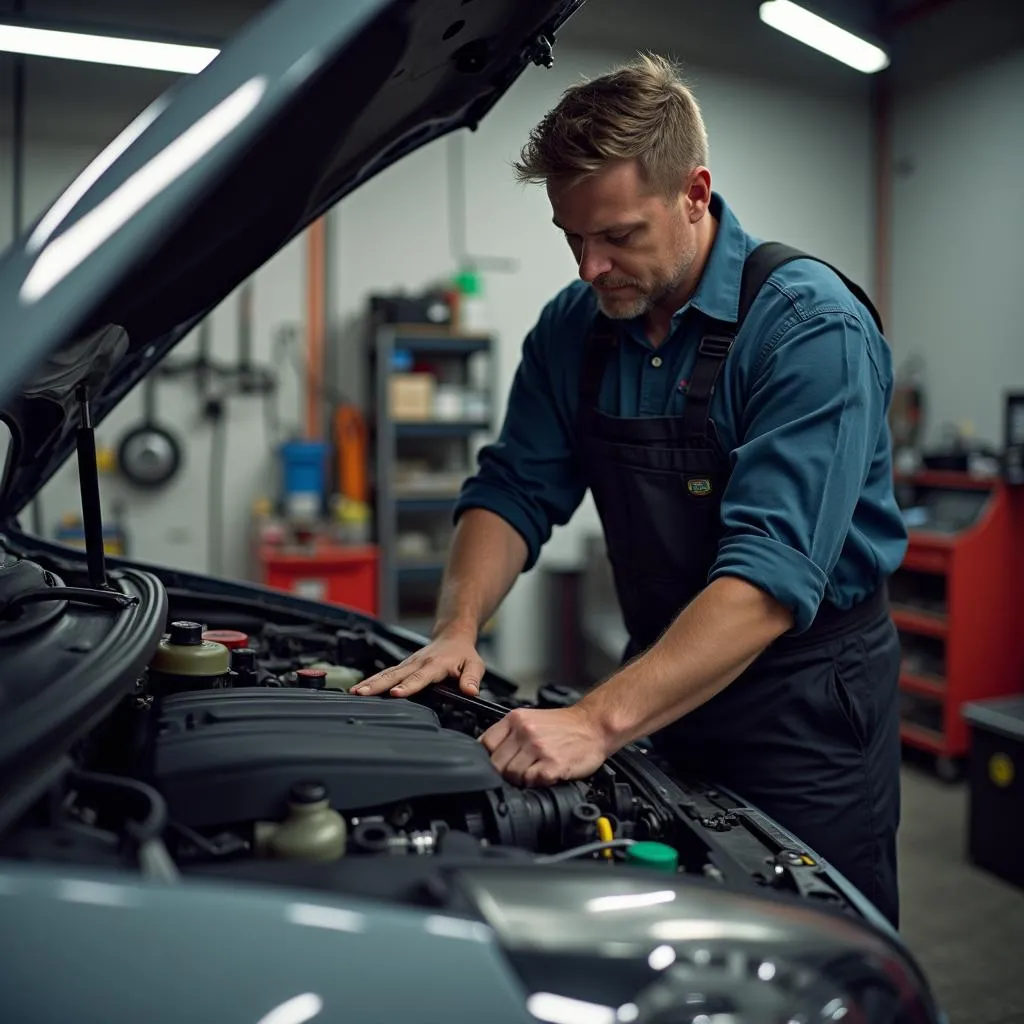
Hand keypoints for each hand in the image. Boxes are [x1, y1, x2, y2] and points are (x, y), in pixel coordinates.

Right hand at [351, 627, 484, 698]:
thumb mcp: (475, 665)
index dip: (408, 686)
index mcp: (435, 664)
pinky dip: (371, 681)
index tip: (396, 693)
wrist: (452, 636)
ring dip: (370, 683)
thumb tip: (471, 691)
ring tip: (354, 692)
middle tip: (362, 693)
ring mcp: (408, 664)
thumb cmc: (463, 654)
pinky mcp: (402, 666)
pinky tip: (358, 690)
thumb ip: (472, 678)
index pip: (420, 677)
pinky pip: (385, 674)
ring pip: (386, 673)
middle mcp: (418, 663)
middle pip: (395, 675)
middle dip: (378, 685)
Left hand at [479, 706, 609, 786]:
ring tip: (534, 772)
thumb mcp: (530, 719)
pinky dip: (536, 783)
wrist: (594, 726)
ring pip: (512, 775)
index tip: (496, 763)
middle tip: (518, 771)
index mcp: (516, 719)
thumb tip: (487, 753)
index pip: (484, 743)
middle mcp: (525, 731)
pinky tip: (545, 775)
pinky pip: (531, 782)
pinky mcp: (552, 764)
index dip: (488, 757)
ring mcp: (538, 748)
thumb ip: (509, 734)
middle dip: (504, 772)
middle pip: (496, 763)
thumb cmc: (564, 726)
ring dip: (521, 779)